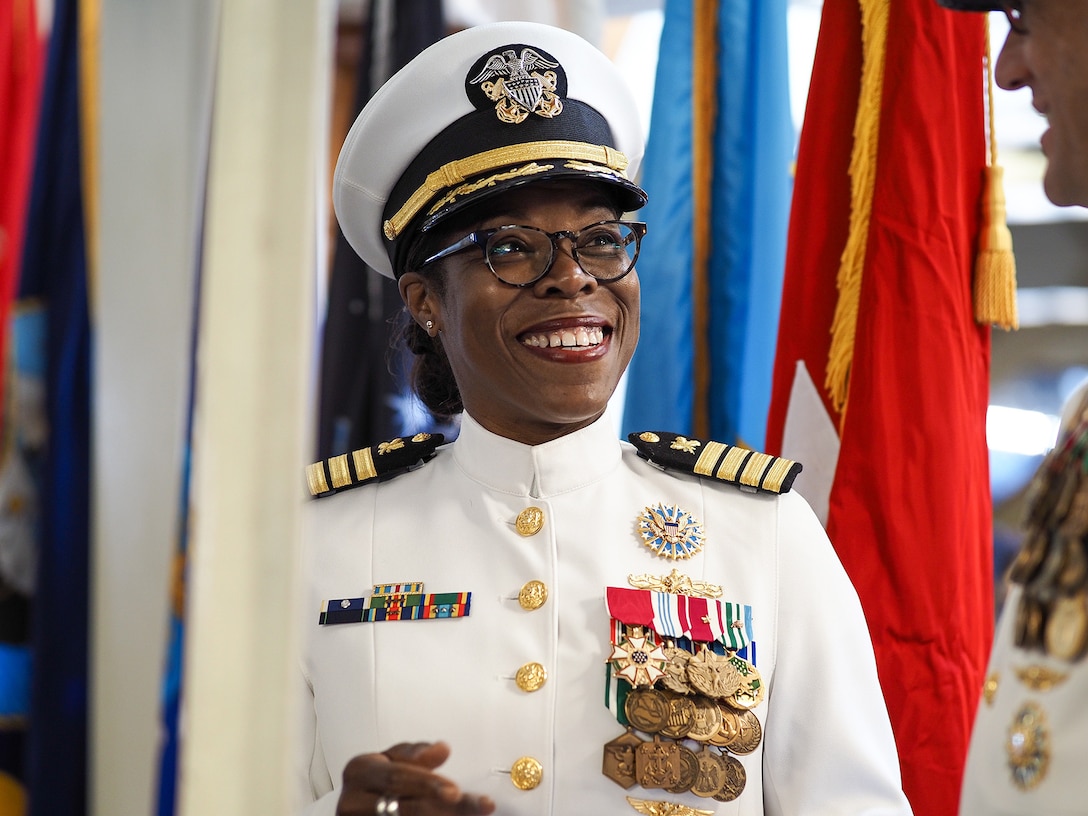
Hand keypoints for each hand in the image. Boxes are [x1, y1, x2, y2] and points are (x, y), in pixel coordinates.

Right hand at [335, 741, 496, 815]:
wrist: (356, 806)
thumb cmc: (374, 781)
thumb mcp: (391, 759)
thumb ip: (415, 754)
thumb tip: (441, 749)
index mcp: (359, 771)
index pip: (397, 777)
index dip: (428, 785)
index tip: (455, 791)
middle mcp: (353, 801)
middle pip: (406, 807)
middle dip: (443, 808)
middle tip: (474, 807)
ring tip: (469, 814)